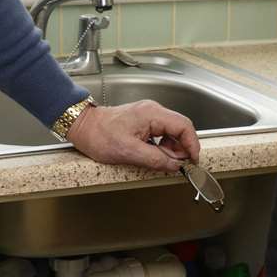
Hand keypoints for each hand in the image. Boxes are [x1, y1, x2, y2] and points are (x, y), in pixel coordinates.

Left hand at [68, 99, 200, 172]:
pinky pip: (161, 133)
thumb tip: (176, 166)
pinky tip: (155, 155)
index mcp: (152, 114)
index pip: (184, 126)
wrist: (83, 126)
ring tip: (163, 161)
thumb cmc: (100, 136)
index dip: (192, 144)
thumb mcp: (129, 152)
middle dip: (182, 148)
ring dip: (172, 148)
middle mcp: (153, 110)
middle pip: (180, 128)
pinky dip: (163, 146)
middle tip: (177, 165)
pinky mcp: (143, 121)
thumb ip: (156, 159)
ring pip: (172, 131)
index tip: (193, 160)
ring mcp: (148, 114)